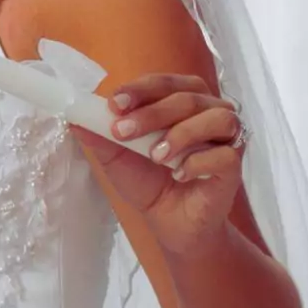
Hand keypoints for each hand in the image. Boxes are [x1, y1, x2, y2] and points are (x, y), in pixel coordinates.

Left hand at [73, 72, 244, 255]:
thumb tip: (72, 116)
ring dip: (180, 134)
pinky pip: (224, 154)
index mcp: (182, 99)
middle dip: (152, 113)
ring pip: (214, 118)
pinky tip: (180, 173)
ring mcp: (228, 137)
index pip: (164, 83)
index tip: (114, 104)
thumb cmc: (149, 182)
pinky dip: (199, 161)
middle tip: (122, 132)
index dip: (140, 89)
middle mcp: (210, 110)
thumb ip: (99, 135)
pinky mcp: (235, 165)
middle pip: (187, 98)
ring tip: (155, 157)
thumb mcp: (116, 158)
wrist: (172, 224)